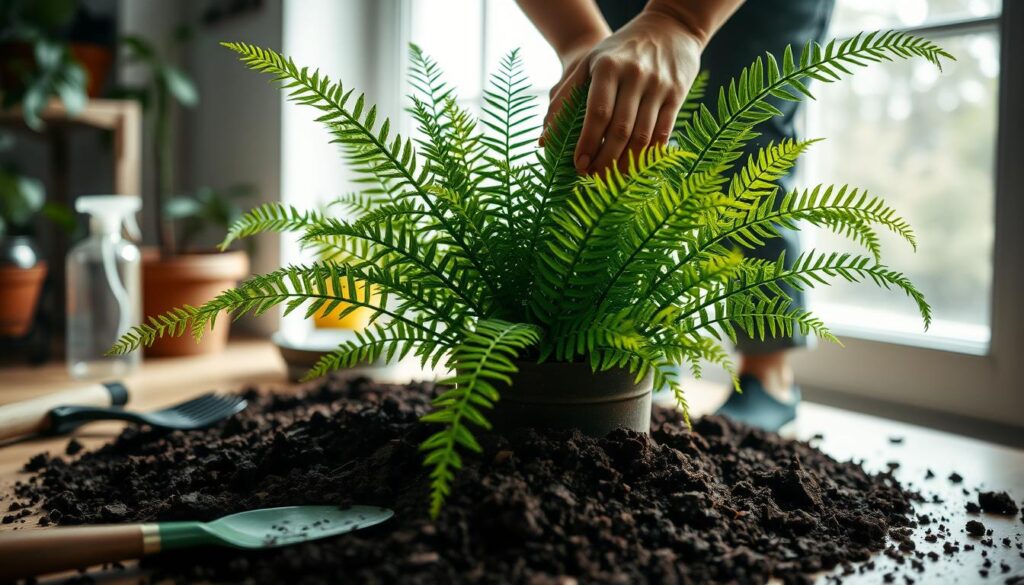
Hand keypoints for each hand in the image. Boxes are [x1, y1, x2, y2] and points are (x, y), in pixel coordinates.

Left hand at [544, 9, 704, 174]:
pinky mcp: (678, 95)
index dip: (588, 142)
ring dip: (626, 164)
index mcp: (608, 67)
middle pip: (620, 129)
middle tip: (592, 178)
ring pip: (642, 136)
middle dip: (605, 159)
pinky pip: (663, 133)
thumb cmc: (618, 50)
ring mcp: (659, 86)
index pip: (598, 112)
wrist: (670, 27)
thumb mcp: (589, 62)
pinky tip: (636, 168)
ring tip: (612, 179)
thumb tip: (544, 140)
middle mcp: (635, 76)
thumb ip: (565, 98)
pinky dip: (649, 155)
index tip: (578, 165)